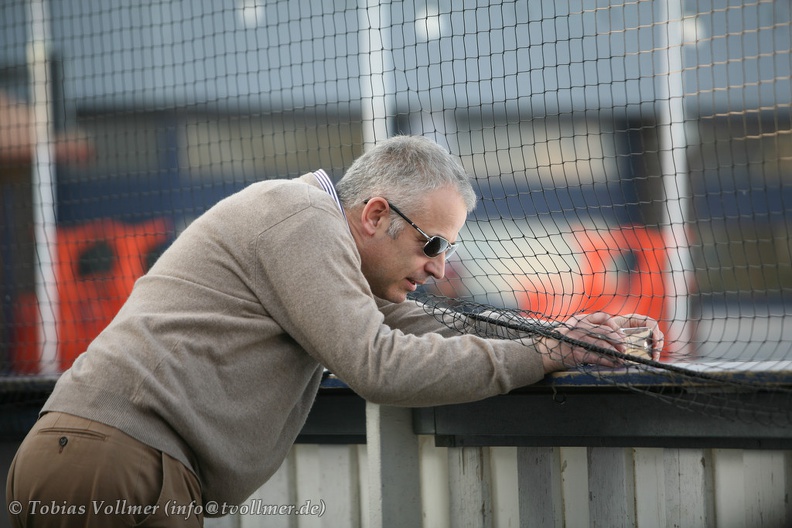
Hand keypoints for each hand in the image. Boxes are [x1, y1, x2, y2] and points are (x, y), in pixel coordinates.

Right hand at [536, 312, 664, 372]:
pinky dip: (608, 361)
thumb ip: (587, 328)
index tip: (620, 334)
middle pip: (606, 332)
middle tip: (624, 348)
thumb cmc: (559, 341)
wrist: (542, 352)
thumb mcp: (571, 328)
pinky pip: (597, 357)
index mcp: (579, 319)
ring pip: (603, 345)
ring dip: (616, 353)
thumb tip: (609, 335)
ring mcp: (578, 340)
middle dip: (618, 341)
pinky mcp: (577, 353)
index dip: (614, 326)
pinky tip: (614, 364)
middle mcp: (579, 327)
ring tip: (622, 358)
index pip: (602, 317)